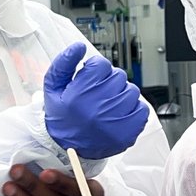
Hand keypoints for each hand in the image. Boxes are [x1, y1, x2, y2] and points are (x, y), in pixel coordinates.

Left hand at [3, 163, 104, 195]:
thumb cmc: (73, 193)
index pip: (78, 189)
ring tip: (9, 188)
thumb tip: (37, 161)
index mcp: (94, 195)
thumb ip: (65, 172)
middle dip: (33, 186)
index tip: (44, 173)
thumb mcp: (76, 179)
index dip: (60, 182)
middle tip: (16, 173)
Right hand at [44, 42, 149, 159]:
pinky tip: (119, 114)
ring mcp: (115, 122)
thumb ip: (63, 63)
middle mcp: (98, 108)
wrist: (68, 148)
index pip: (101, 65)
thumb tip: (79, 47)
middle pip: (118, 76)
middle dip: (108, 81)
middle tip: (98, 94)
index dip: (95, 70)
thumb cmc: (62, 116)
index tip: (89, 80)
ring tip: (108, 105)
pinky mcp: (128, 132)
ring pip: (131, 90)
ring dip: (122, 94)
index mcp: (79, 96)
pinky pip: (142, 109)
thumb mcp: (52, 88)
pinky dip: (133, 109)